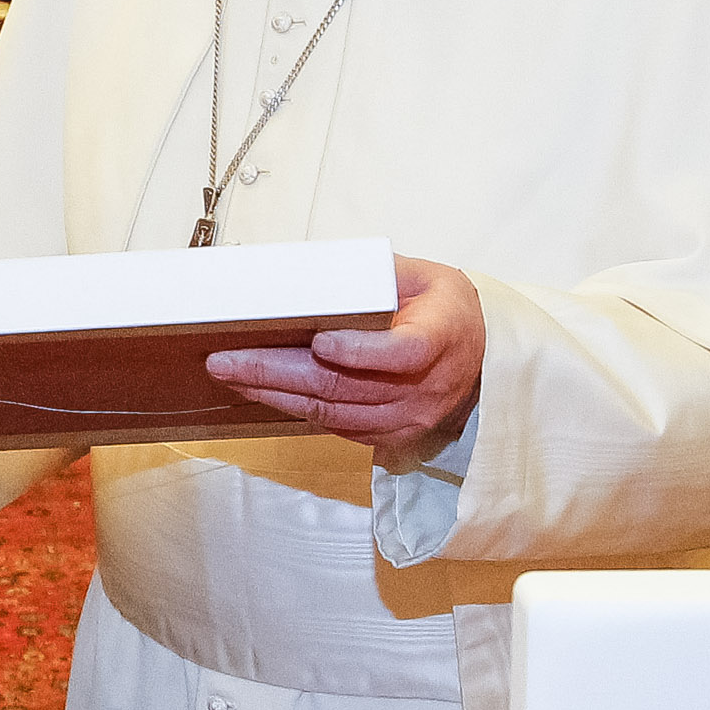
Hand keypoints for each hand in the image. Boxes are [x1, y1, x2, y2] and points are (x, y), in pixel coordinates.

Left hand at [206, 254, 483, 451]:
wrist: (482, 356)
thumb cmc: (445, 310)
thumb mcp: (423, 276)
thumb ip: (375, 276)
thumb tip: (310, 273)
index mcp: (441, 338)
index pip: (402, 354)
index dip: (359, 352)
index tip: (319, 342)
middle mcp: (425, 388)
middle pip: (345, 386)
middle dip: (277, 372)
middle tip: (227, 360)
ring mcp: (407, 418)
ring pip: (332, 411)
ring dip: (275, 393)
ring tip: (231, 374)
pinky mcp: (391, 436)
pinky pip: (336, 425)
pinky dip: (295, 408)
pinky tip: (263, 391)